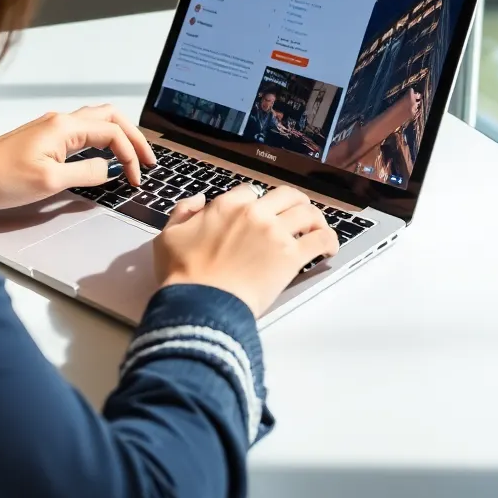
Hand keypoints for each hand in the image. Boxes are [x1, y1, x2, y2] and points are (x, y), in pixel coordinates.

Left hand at [0, 104, 155, 209]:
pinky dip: (101, 139)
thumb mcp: (50, 181)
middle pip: (110, 117)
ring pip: (97, 121)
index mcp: (65, 126)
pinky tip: (104, 155)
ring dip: (118, 136)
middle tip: (148, 160)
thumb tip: (112, 169)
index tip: (135, 179)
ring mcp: (52, 126)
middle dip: (133, 137)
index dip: (130, 156)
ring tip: (132, 156)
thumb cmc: (1, 179)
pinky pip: (83, 130)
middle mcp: (61, 120)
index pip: (113, 133)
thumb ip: (87, 173)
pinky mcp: (45, 136)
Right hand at [153, 185, 339, 317]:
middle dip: (295, 202)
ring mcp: (275, 233)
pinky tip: (329, 247)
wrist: (200, 305)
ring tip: (318, 228)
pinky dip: (328, 240)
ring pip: (308, 212)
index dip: (257, 202)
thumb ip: (182, 212)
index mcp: (226, 206)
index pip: (251, 191)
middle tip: (299, 213)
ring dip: (316, 218)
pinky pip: (320, 239)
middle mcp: (254, 213)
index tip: (261, 213)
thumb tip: (198, 200)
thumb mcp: (168, 236)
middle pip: (286, 195)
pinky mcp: (290, 257)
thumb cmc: (182, 276)